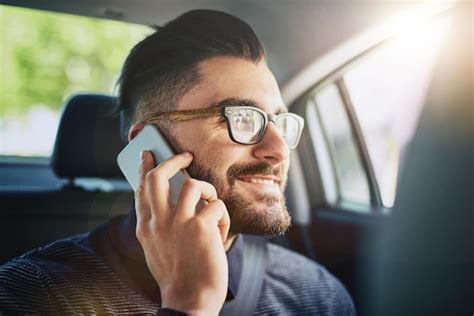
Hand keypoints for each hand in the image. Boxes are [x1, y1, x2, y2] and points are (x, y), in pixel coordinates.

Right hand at [135, 150, 229, 315]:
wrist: (190, 300)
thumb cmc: (179, 275)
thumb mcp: (158, 249)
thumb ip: (161, 225)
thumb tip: (175, 200)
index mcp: (146, 228)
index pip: (140, 189)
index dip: (144, 168)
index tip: (148, 154)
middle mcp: (158, 222)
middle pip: (159, 176)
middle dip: (172, 160)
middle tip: (185, 156)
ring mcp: (179, 223)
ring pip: (193, 184)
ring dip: (207, 189)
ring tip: (211, 202)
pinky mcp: (200, 227)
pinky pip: (216, 205)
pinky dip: (222, 216)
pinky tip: (221, 232)